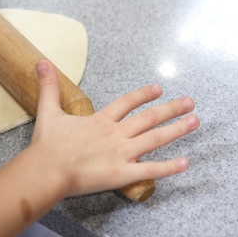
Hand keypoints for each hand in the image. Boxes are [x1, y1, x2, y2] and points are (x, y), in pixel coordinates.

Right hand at [30, 60, 199, 197]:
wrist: (47, 170)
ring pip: (155, 139)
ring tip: (195, 121)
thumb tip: (42, 63)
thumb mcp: (48, 112)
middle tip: (190, 102)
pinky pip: (150, 170)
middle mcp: (116, 134)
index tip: (158, 89)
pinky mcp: (122, 174)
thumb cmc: (48, 145)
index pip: (127, 103)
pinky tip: (186, 163)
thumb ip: (49, 87)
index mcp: (101, 120)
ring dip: (176, 129)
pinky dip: (169, 167)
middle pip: (148, 118)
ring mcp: (121, 153)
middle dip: (171, 109)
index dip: (143, 95)